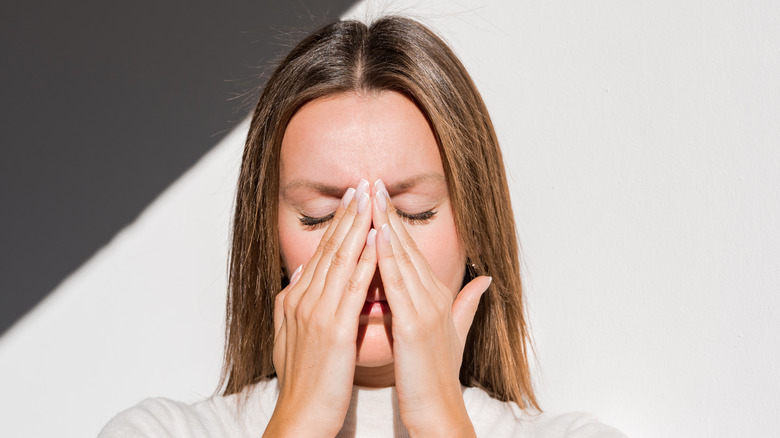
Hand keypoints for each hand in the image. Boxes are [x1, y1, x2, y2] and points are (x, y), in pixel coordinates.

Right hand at [265, 180, 376, 436]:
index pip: (321, 254)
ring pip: (339, 260)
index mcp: (296, 300)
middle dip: (347, 215)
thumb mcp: (294, 334)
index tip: (352, 200)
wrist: (300, 416)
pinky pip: (351, 287)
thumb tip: (301, 269)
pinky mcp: (332, 329)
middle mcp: (302, 300)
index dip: (337, 225)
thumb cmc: (305, 380)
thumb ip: (297, 299)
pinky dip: (364, 260)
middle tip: (361, 185)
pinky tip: (376, 240)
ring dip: (357, 227)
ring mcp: (315, 312)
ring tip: (370, 199)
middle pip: (329, 249)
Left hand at [371, 180, 490, 436]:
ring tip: (371, 197)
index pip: (412, 251)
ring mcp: (427, 309)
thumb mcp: (455, 333)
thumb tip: (485, 280)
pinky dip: (387, 258)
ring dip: (386, 225)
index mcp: (437, 296)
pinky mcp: (416, 325)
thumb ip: (467, 303)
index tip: (380, 197)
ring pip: (403, 258)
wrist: (440, 412)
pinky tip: (377, 236)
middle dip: (389, 213)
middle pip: (407, 246)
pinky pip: (398, 284)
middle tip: (372, 182)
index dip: (396, 222)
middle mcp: (434, 296)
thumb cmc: (438, 377)